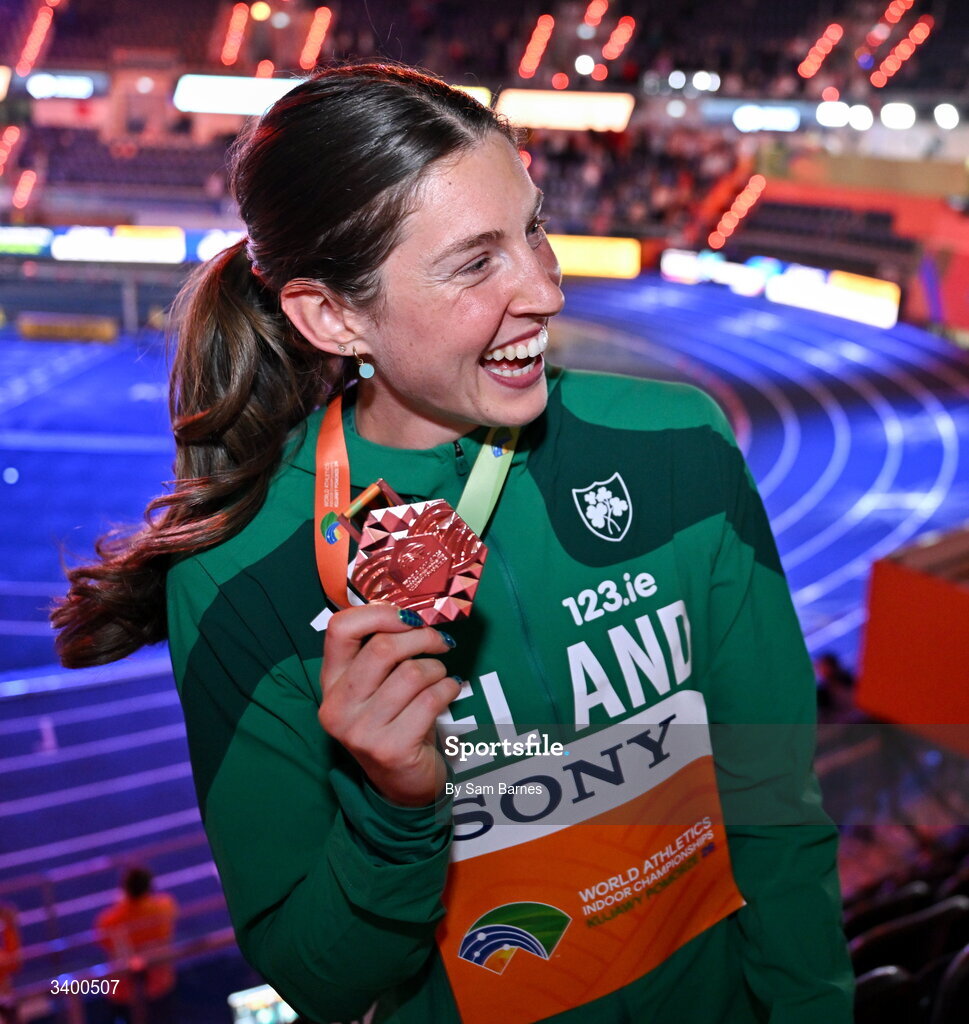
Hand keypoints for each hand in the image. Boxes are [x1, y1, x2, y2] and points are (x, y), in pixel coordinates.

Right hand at [319, 604, 460, 806]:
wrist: (402, 785)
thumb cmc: (394, 723)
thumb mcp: (375, 687)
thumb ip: (382, 652)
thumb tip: (416, 613)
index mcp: (330, 683)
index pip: (340, 629)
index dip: (379, 613)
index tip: (409, 617)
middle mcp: (337, 707)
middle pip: (383, 648)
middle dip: (422, 638)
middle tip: (440, 642)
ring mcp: (361, 732)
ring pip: (412, 673)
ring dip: (438, 669)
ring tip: (441, 676)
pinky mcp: (391, 749)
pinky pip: (430, 700)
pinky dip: (449, 688)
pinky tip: (450, 691)